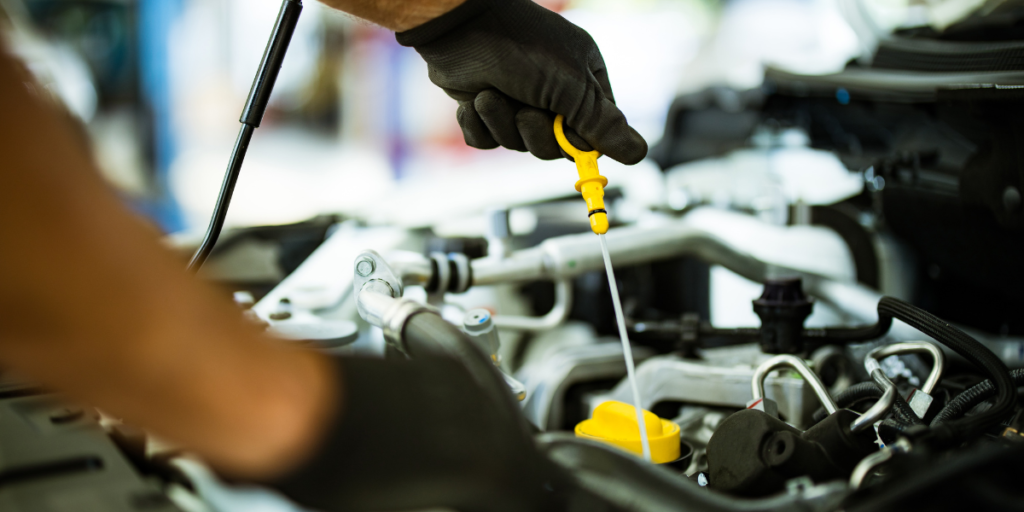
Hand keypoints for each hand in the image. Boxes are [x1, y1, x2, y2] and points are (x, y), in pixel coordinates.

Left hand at [397, 0, 647, 163]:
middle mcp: (553, 93)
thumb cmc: (520, 46)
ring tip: (492, 95)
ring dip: (502, 124)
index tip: (568, 139)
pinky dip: (478, 126)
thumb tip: (638, 153)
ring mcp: (517, 101)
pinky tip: (474, 101)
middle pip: (555, 146)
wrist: (457, 27)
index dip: (580, 142)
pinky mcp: (485, 109)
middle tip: (525, 111)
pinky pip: (487, 140)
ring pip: (518, 144)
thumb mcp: (570, 85)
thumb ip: (602, 123)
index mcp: (584, 81)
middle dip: (535, 133)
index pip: (596, 132)